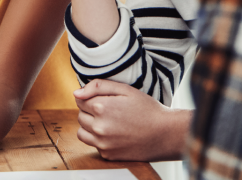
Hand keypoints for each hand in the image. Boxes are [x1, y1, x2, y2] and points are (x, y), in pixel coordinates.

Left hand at [74, 79, 191, 160]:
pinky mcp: (108, 155)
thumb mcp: (124, 89)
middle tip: (107, 110)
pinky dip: (98, 139)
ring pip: (82, 132)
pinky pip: (93, 145)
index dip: (90, 97)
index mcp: (101, 107)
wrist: (165, 134)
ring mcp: (103, 143)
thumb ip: (98, 87)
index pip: (80, 100)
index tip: (103, 99)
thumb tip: (76, 93)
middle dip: (89, 111)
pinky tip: (113, 134)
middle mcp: (99, 127)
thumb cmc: (147, 109)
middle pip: (80, 115)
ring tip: (107, 122)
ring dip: (89, 126)